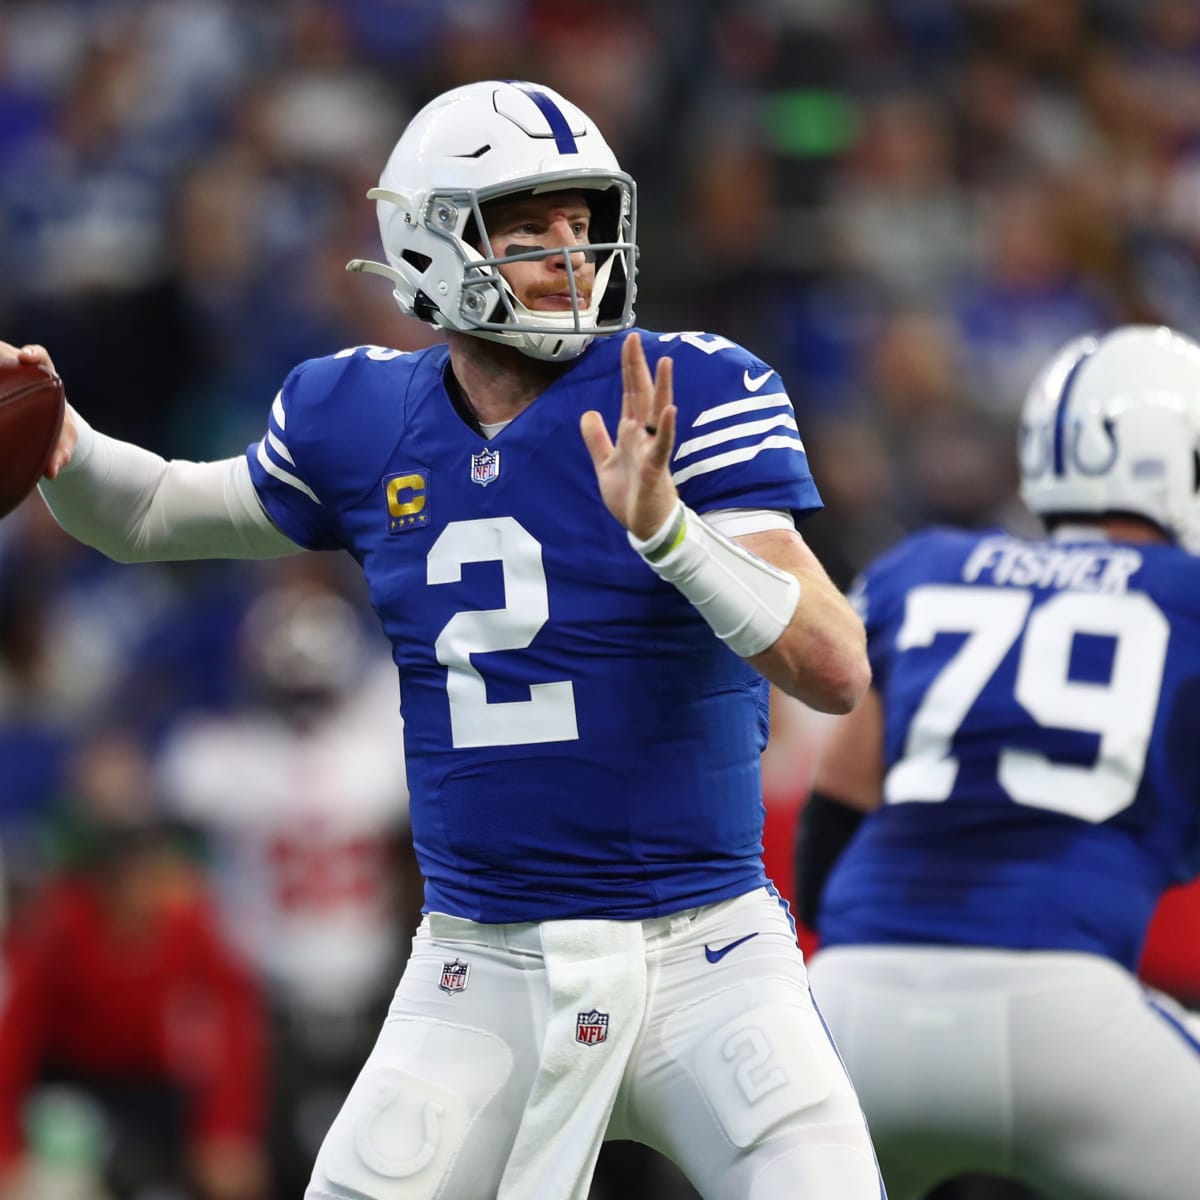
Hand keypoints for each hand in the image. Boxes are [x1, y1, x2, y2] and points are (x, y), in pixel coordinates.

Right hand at [0, 341, 77, 476]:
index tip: (26, 358)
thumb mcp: (63, 441)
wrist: (46, 430)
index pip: (39, 357)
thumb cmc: (57, 431)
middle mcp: (22, 370)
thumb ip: (60, 454)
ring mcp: (5, 373)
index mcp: (45, 378)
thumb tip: (52, 471)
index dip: (33, 354)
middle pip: (6, 352)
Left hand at [580, 332, 678, 540]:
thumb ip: (597, 438)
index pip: (629, 394)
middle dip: (638, 367)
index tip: (628, 343)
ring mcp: (652, 450)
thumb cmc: (631, 495)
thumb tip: (589, 412)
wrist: (645, 525)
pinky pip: (663, 445)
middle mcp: (644, 436)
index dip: (628, 368)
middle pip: (641, 395)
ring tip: (665, 362)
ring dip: (662, 388)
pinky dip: (667, 427)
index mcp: (632, 433)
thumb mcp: (605, 463)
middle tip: (635, 338)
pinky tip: (670, 410)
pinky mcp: (656, 468)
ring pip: (658, 413)